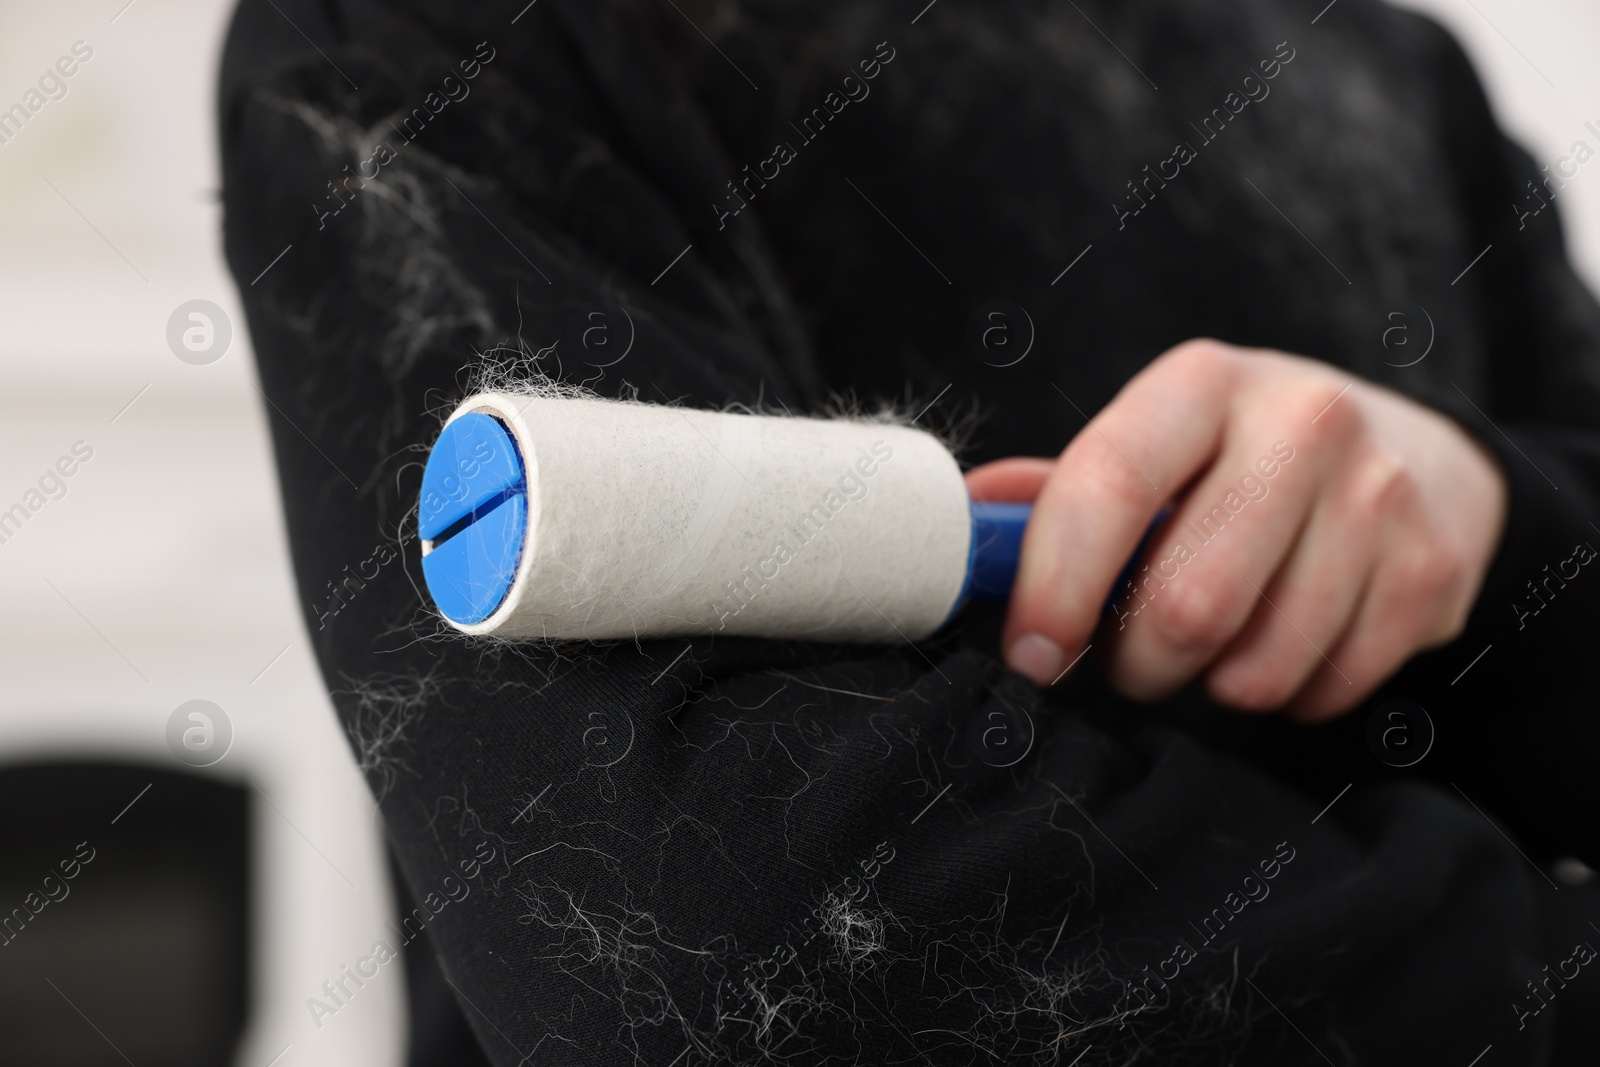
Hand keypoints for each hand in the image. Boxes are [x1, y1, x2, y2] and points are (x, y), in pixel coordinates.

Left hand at [965, 339, 1507, 720]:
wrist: (1419, 460)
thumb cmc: (1242, 464)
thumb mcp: (1156, 446)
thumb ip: (1060, 490)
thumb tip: (963, 521)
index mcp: (1202, 384)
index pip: (1108, 485)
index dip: (1055, 587)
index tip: (1031, 654)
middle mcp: (1301, 422)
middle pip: (1186, 604)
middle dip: (1136, 662)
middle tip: (1131, 657)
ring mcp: (1380, 495)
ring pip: (1256, 665)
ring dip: (1211, 685)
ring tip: (1215, 642)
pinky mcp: (1432, 572)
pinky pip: (1322, 691)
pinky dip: (1285, 696)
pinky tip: (1286, 644)